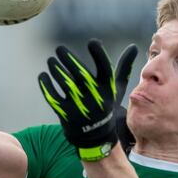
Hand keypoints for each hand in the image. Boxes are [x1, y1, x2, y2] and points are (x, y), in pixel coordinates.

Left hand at [39, 40, 137, 160]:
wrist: (96, 136)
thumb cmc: (106, 105)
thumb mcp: (117, 89)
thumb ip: (123, 67)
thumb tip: (133, 46)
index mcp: (108, 90)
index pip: (105, 69)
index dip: (99, 54)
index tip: (92, 42)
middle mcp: (95, 98)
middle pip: (81, 74)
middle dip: (69, 59)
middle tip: (60, 49)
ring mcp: (80, 107)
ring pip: (66, 84)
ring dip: (56, 70)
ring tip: (51, 61)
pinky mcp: (66, 115)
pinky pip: (54, 97)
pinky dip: (47, 86)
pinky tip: (43, 76)